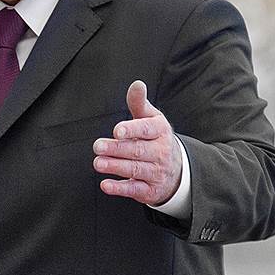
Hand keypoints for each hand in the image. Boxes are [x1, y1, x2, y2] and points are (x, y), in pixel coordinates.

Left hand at [93, 80, 181, 205]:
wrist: (177, 169)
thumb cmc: (156, 138)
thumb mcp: (151, 118)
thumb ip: (139, 103)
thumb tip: (137, 84)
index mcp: (160, 131)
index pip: (147, 129)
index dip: (132, 130)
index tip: (117, 130)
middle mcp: (161, 152)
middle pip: (138, 151)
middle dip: (117, 149)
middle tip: (98, 146)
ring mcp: (156, 172)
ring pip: (136, 170)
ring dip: (116, 167)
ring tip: (98, 163)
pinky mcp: (150, 190)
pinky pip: (135, 190)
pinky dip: (120, 188)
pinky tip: (105, 185)